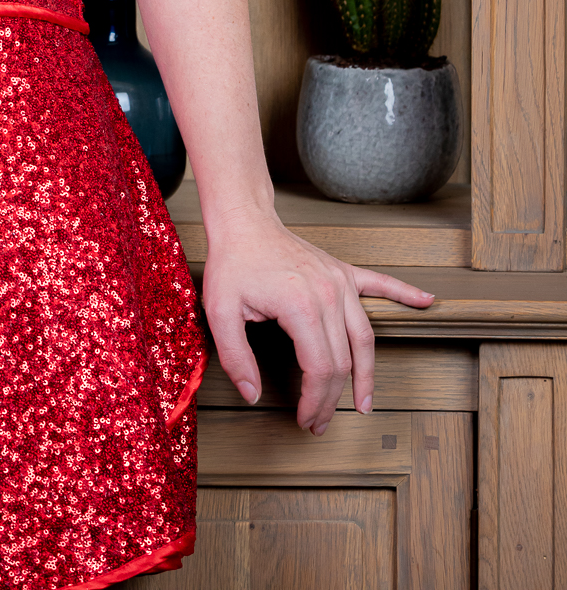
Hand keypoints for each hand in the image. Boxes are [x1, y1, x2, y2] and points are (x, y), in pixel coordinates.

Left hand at [201, 210, 433, 433]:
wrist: (243, 222)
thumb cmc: (233, 263)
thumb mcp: (220, 311)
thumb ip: (235, 357)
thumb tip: (252, 395)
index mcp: (301, 307)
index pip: (321, 370)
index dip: (316, 402)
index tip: (305, 419)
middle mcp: (329, 294)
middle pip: (343, 361)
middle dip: (334, 399)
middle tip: (321, 422)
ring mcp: (339, 282)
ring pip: (364, 337)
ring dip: (367, 374)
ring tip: (364, 402)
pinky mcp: (342, 271)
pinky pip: (380, 284)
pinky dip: (404, 293)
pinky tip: (426, 301)